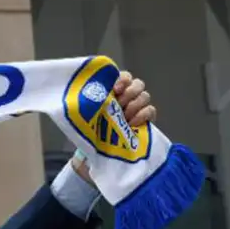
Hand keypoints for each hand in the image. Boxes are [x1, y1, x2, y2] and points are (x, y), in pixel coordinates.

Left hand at [71, 70, 155, 184]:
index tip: (115, 89)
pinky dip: (142, 115)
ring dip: (135, 104)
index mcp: (112, 91)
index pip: (123, 76)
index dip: (122, 79)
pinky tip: (132, 124)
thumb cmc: (90, 130)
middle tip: (120, 102)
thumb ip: (88, 103)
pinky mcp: (145, 120)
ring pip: (145, 95)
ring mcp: (137, 107)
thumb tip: (78, 97)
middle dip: (130, 92)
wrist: (97, 152)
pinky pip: (151, 110)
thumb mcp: (86, 115)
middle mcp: (126, 96)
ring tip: (125, 116)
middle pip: (137, 84)